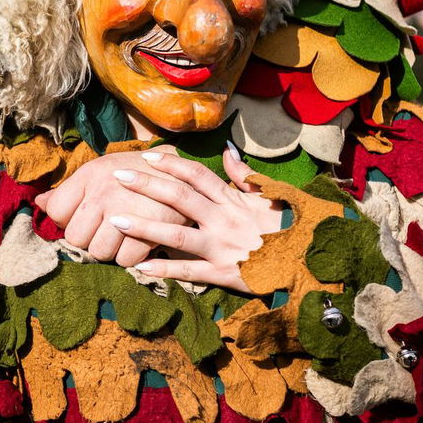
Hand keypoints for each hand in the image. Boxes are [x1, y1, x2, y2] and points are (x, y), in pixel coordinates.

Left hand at [35, 149, 188, 264]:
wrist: (186, 171)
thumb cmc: (137, 172)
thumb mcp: (102, 170)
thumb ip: (70, 190)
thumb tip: (39, 202)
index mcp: (90, 175)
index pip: (56, 212)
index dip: (68, 220)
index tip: (86, 217)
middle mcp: (104, 193)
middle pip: (76, 238)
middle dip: (89, 238)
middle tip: (106, 229)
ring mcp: (126, 213)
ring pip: (99, 253)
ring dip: (110, 250)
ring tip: (123, 235)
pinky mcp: (149, 233)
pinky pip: (124, 261)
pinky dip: (130, 257)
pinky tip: (138, 241)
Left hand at [113, 148, 284, 291]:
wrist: (306, 260)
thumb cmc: (286, 226)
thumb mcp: (267, 196)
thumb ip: (243, 175)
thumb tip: (226, 149)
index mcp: (233, 199)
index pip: (197, 175)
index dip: (170, 163)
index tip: (145, 156)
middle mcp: (224, 219)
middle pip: (180, 197)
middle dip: (147, 185)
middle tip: (117, 175)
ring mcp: (222, 246)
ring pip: (178, 234)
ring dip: (145, 226)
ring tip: (116, 220)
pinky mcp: (223, 273)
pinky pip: (189, 271)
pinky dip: (164, 269)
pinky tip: (139, 267)